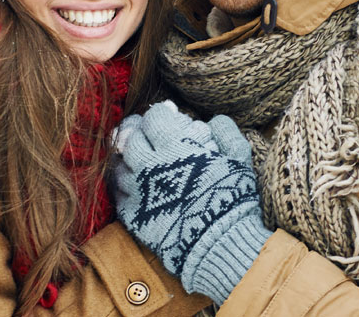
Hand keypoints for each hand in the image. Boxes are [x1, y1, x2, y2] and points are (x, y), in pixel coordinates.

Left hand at [113, 103, 270, 303]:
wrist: (220, 243)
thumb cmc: (231, 196)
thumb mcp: (238, 157)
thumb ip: (225, 131)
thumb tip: (214, 119)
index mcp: (173, 145)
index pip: (153, 118)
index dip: (159, 115)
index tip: (166, 118)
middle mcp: (148, 164)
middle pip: (131, 139)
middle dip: (140, 134)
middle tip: (150, 138)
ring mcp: (137, 191)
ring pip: (121, 166)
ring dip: (131, 161)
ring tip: (144, 165)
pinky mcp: (132, 215)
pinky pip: (119, 194)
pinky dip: (127, 188)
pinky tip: (140, 189)